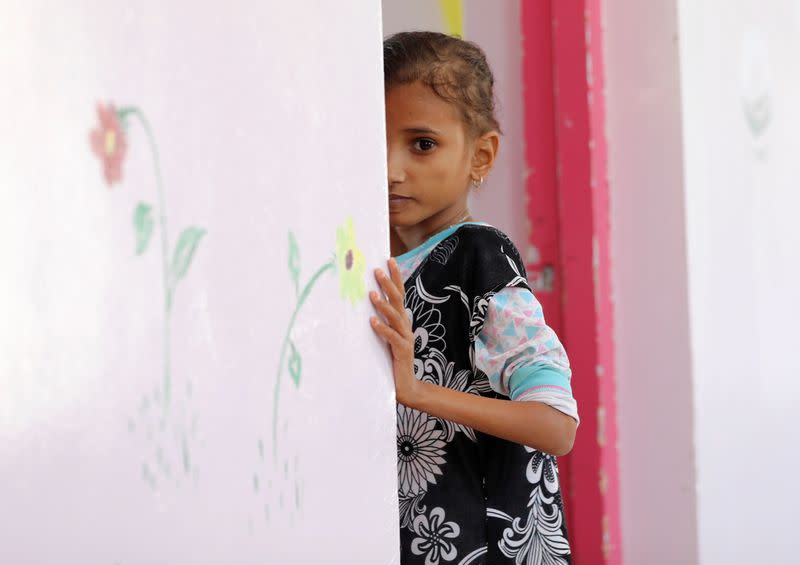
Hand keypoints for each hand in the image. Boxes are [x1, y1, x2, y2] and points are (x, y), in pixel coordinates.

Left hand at [370, 258, 420, 406]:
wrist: (406, 386)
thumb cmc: (393, 360)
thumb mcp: (388, 336)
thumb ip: (383, 321)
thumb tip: (368, 303)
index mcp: (402, 321)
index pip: (400, 294)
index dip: (396, 277)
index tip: (389, 260)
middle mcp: (406, 326)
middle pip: (398, 301)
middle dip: (388, 284)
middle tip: (376, 271)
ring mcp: (406, 338)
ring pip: (395, 317)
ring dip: (383, 305)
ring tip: (372, 295)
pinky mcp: (402, 351)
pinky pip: (391, 338)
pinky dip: (382, 329)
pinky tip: (372, 321)